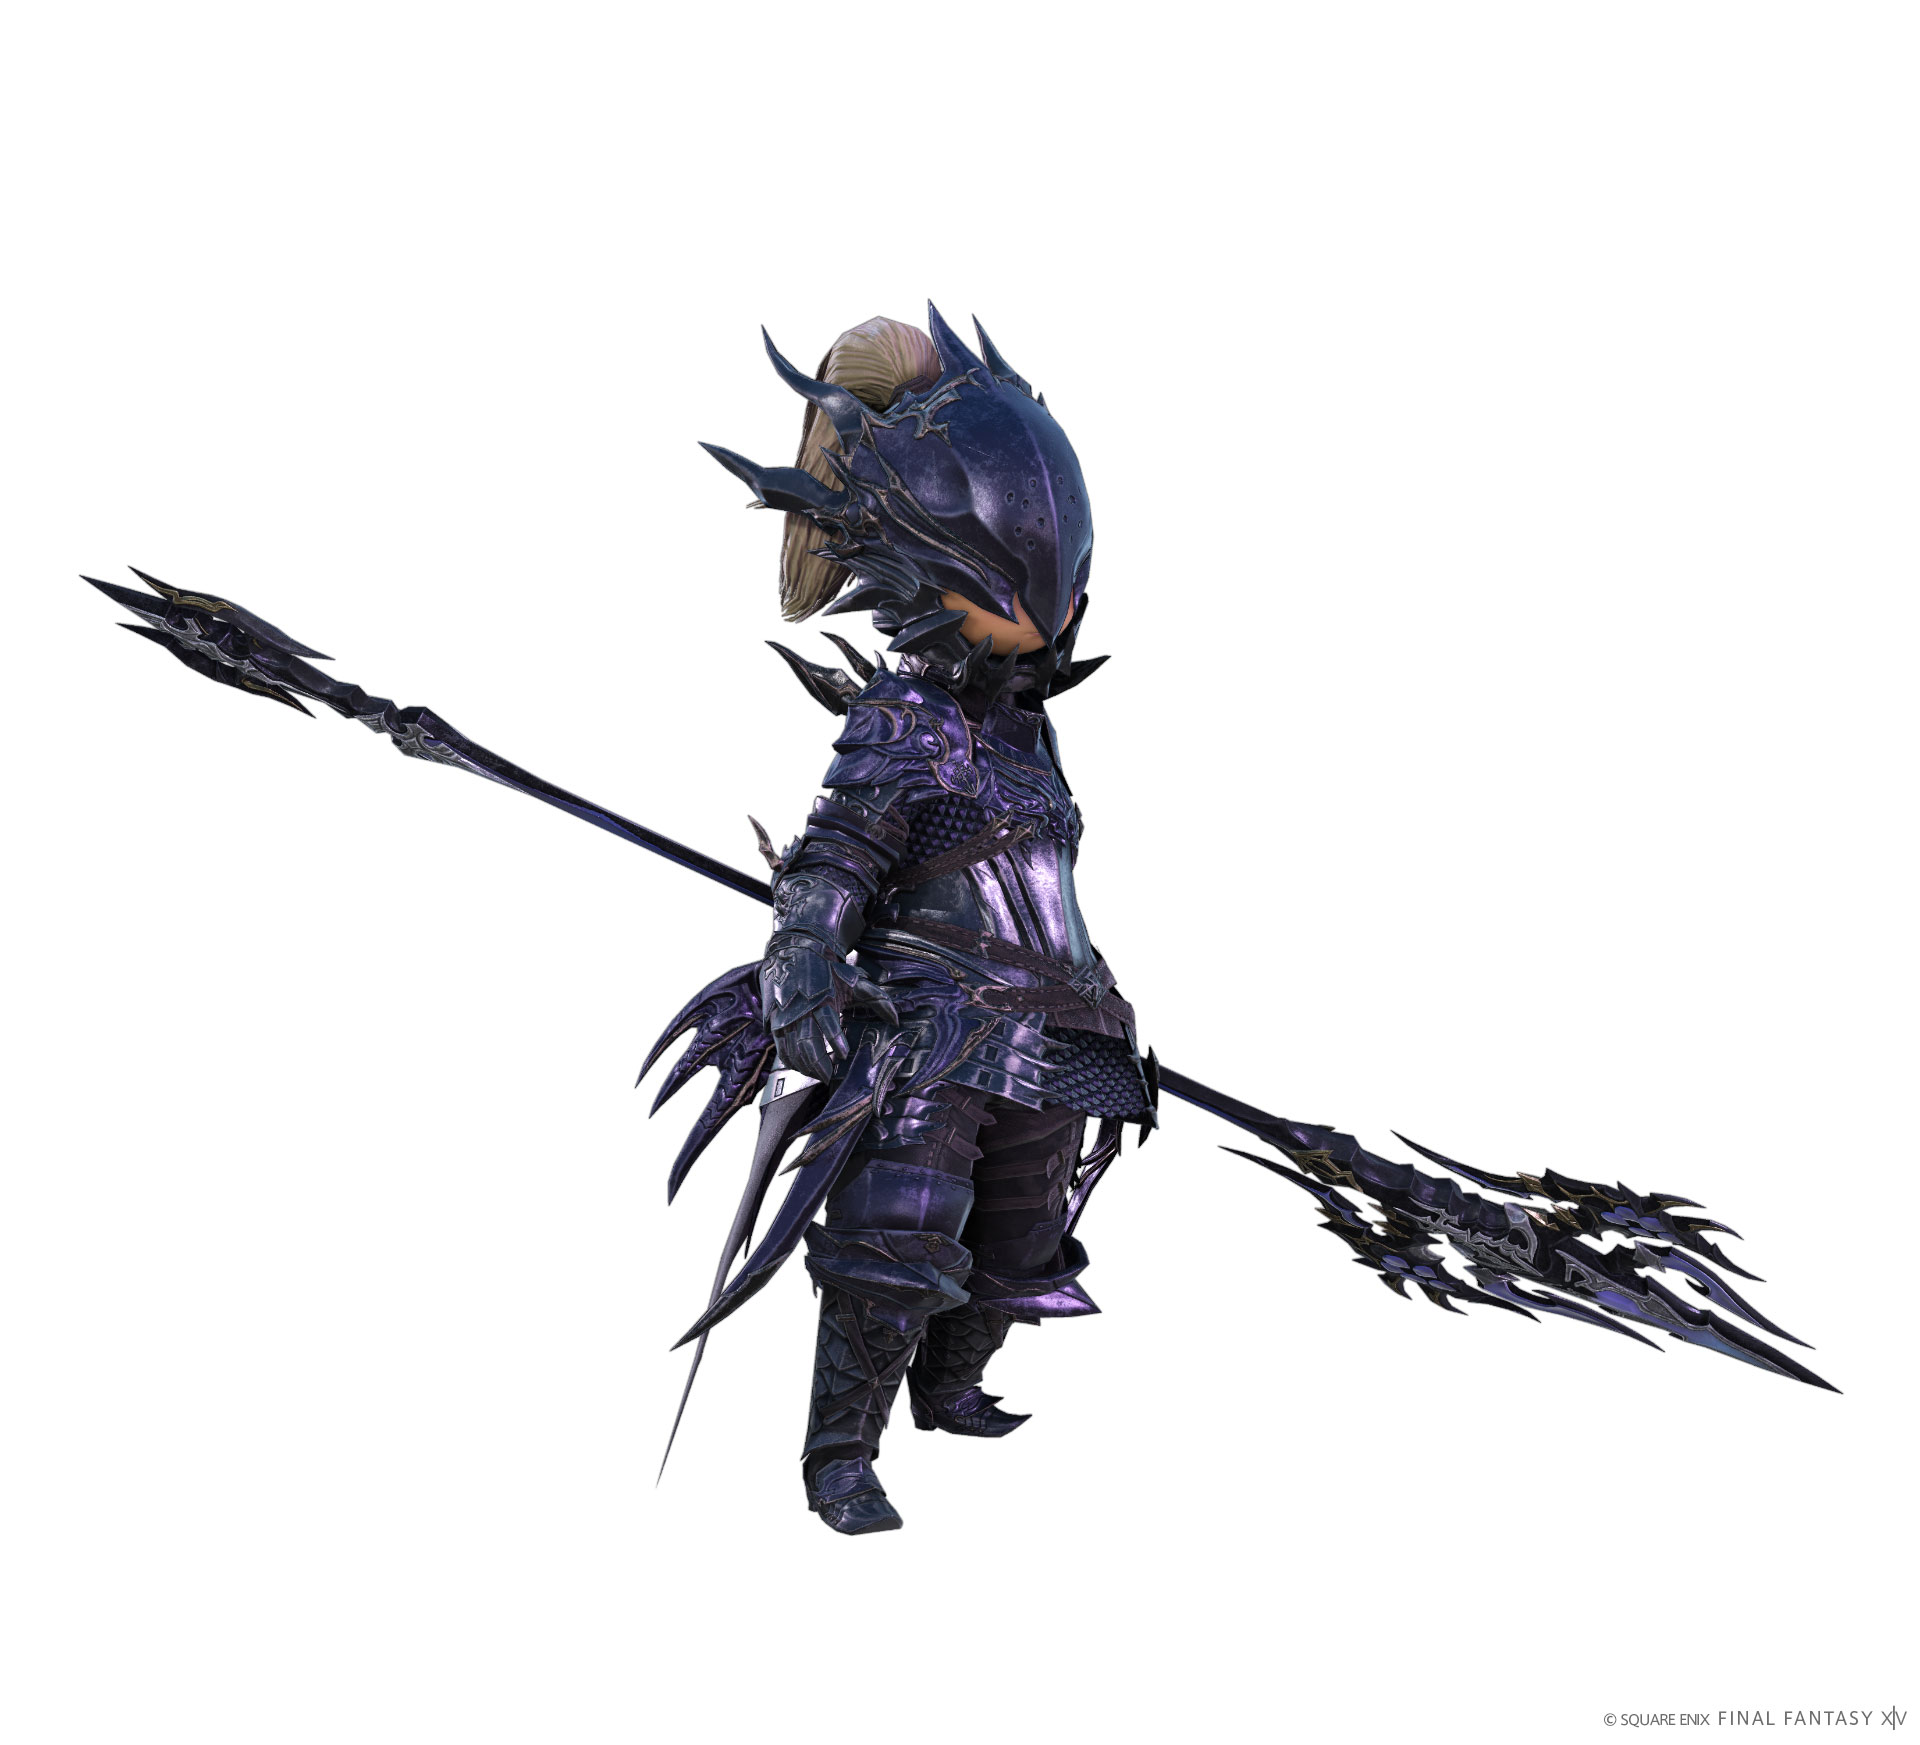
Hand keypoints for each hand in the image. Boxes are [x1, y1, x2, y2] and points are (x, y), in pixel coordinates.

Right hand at [761, 937, 898, 1080]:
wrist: (795, 953)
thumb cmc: (828, 971)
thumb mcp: (853, 981)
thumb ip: (876, 999)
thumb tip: (896, 1019)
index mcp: (822, 997)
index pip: (827, 1021)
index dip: (835, 1039)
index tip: (843, 1054)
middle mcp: (802, 1008)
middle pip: (806, 1041)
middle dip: (817, 1062)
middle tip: (829, 1076)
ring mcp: (786, 1016)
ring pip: (792, 1048)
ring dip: (805, 1066)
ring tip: (819, 1075)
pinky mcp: (775, 1022)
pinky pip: (781, 1048)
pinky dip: (791, 1062)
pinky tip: (803, 1068)